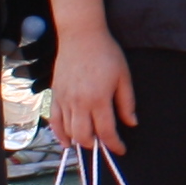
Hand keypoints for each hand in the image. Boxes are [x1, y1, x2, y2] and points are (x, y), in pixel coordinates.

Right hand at [47, 25, 136, 155]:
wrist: (80, 35)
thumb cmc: (105, 53)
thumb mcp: (124, 76)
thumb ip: (126, 102)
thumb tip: (131, 122)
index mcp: (99, 98)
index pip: (107, 131)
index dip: (115, 145)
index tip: (121, 149)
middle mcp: (79, 102)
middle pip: (85, 136)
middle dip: (96, 146)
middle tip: (105, 145)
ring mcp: (64, 99)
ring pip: (69, 131)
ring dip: (79, 141)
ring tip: (89, 143)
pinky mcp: (55, 95)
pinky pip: (54, 121)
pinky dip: (59, 134)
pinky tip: (67, 141)